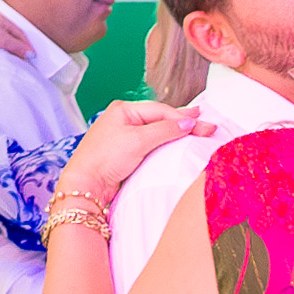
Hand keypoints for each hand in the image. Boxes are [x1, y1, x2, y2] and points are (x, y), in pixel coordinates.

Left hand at [0, 18, 47, 68]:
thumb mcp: (4, 41)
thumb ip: (18, 47)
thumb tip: (27, 52)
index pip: (18, 31)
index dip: (26, 44)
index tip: (30, 54)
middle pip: (8, 33)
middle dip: (16, 44)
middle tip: (22, 55)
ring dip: (4, 45)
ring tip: (8, 55)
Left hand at [54, 99, 197, 215]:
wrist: (86, 184)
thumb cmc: (104, 158)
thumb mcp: (138, 141)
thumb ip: (165, 130)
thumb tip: (188, 122)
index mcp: (124, 110)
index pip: (161, 111)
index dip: (183, 119)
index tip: (203, 127)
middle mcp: (124, 119)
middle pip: (161, 118)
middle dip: (184, 121)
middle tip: (207, 123)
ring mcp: (125, 135)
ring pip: (157, 130)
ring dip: (176, 131)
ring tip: (196, 126)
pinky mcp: (126, 152)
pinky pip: (152, 143)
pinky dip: (166, 142)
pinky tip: (176, 140)